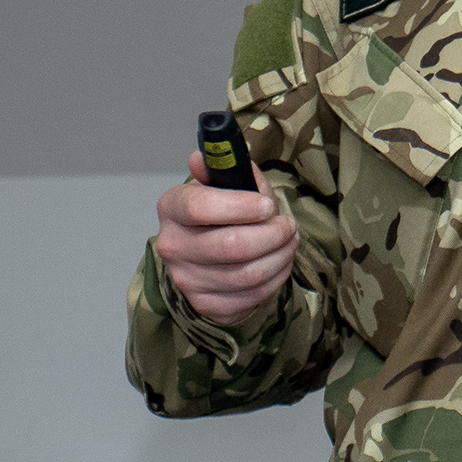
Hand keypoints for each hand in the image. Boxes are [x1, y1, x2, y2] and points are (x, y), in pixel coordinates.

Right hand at [152, 151, 295, 324]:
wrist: (207, 254)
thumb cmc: (220, 211)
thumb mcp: (224, 182)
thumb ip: (226, 167)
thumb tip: (209, 156)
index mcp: (171, 208)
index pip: (200, 207)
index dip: (241, 205)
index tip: (268, 204)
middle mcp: (172, 246)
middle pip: (231, 246)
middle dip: (272, 234)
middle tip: (289, 224)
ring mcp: (186, 280)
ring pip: (247, 274)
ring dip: (280, 256)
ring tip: (289, 240)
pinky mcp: (206, 305)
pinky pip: (250, 296)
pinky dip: (275, 278)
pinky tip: (280, 262)